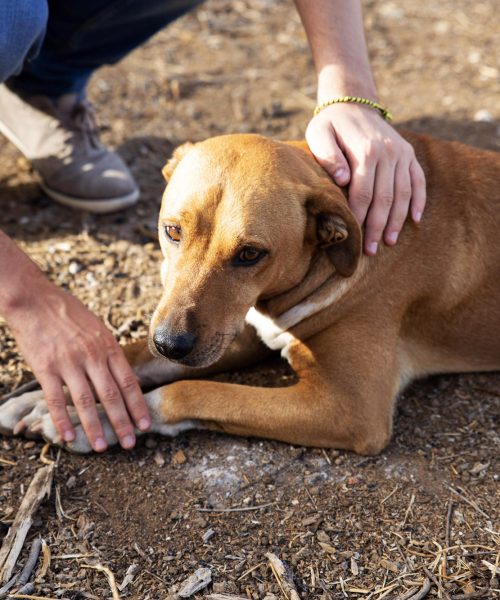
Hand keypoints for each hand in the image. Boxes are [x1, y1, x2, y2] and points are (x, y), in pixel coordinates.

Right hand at [6, 279, 150, 450]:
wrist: (35, 300)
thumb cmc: (70, 314)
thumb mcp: (99, 329)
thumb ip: (111, 353)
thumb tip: (125, 378)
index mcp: (108, 346)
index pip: (128, 382)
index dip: (137, 405)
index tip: (145, 425)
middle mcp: (92, 356)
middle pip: (111, 395)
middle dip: (122, 422)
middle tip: (129, 444)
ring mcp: (68, 363)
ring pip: (85, 401)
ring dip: (94, 427)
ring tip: (100, 447)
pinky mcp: (45, 368)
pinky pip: (55, 399)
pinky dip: (63, 420)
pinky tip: (68, 437)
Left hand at [306, 103, 425, 254]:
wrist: (353, 104)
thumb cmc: (330, 126)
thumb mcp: (319, 135)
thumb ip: (328, 156)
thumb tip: (343, 180)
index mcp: (366, 151)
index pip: (364, 194)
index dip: (360, 219)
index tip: (355, 239)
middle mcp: (388, 152)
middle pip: (384, 198)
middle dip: (377, 227)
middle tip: (371, 250)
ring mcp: (402, 154)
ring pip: (403, 194)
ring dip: (397, 220)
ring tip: (389, 242)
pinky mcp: (409, 154)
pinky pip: (418, 181)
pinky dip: (418, 201)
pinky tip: (414, 221)